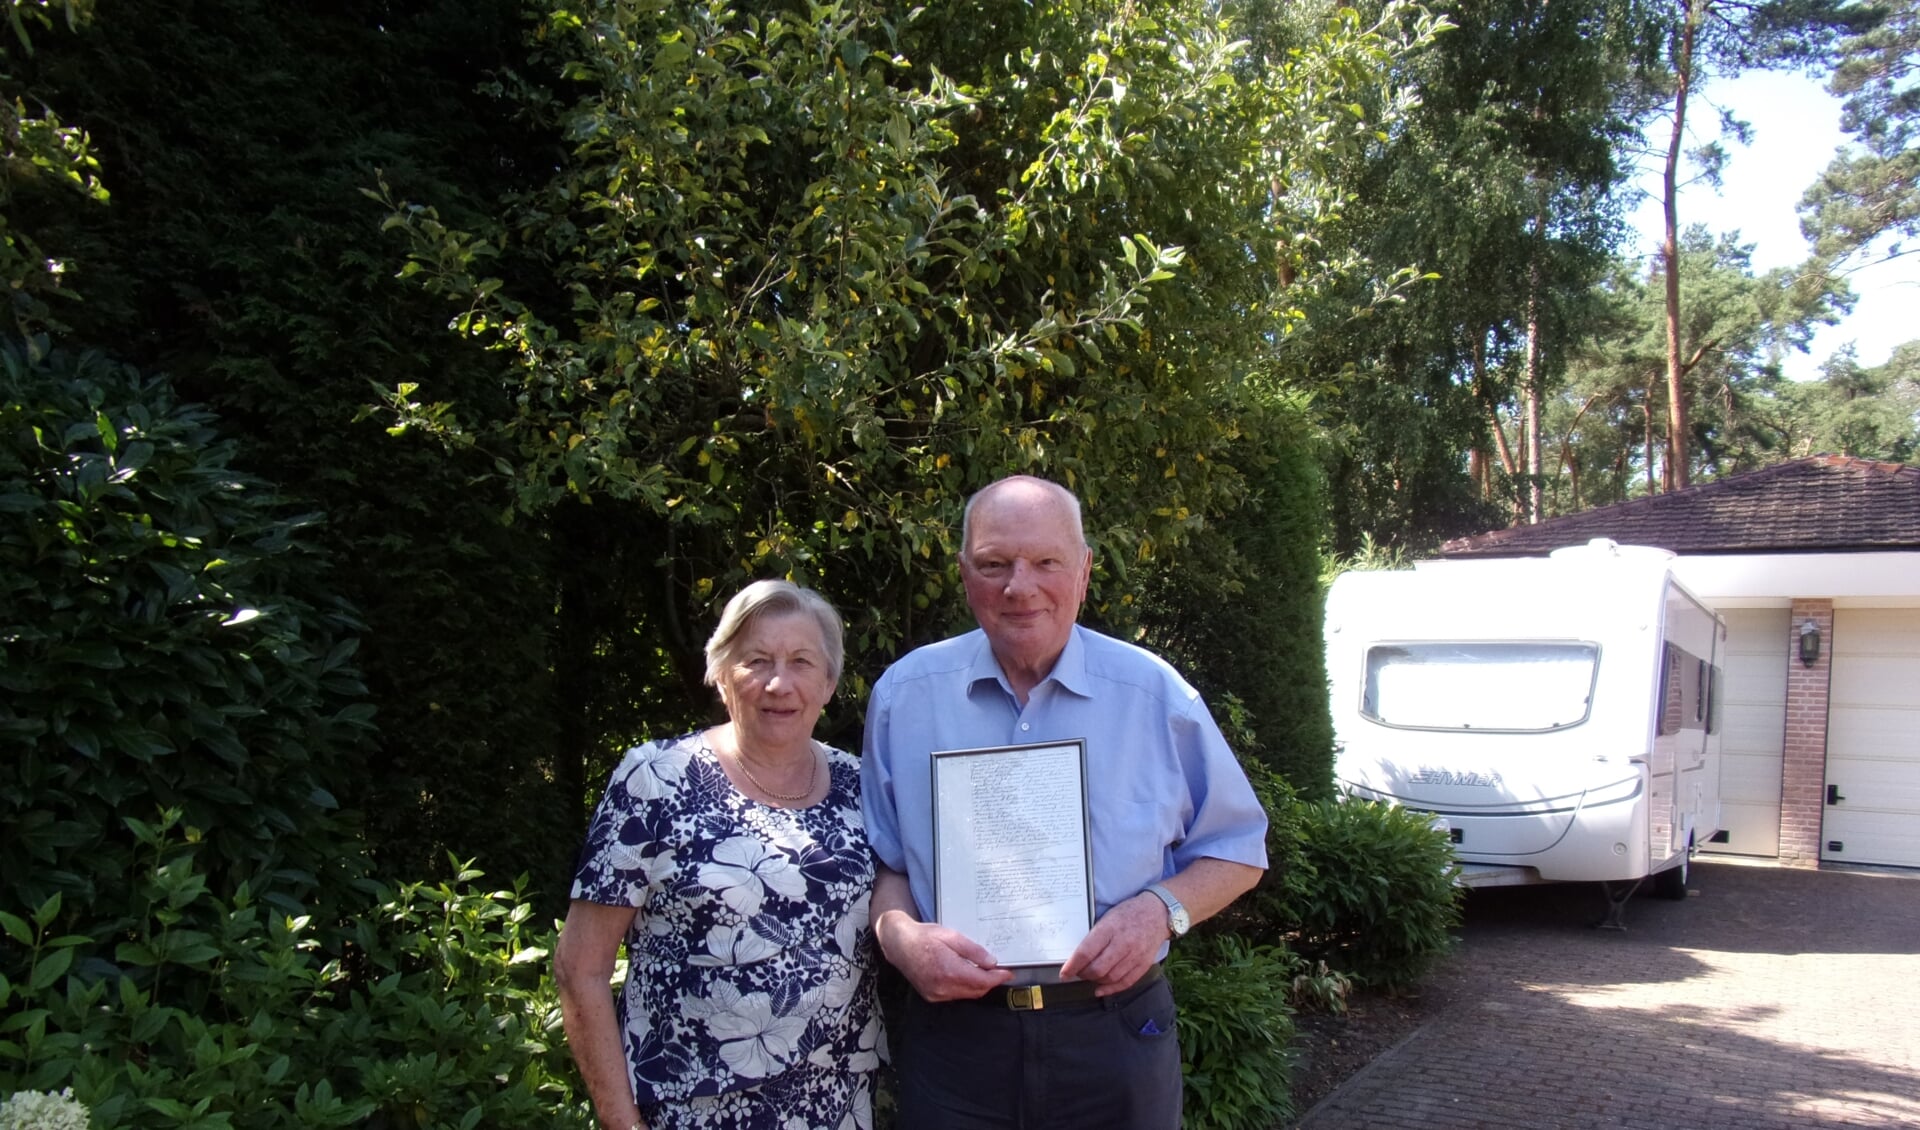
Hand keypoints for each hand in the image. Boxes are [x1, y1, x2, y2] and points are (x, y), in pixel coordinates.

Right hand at [874, 910, 1013, 1001]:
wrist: (899, 944)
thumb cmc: (924, 937)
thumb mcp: (952, 936)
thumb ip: (973, 951)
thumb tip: (992, 962)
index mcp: (949, 970)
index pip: (982, 981)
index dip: (997, 978)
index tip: (1008, 972)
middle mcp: (943, 987)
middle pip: (976, 991)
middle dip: (990, 982)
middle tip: (999, 971)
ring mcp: (936, 994)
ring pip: (966, 995)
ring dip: (978, 986)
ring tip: (984, 972)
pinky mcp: (931, 996)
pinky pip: (955, 995)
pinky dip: (964, 988)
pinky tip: (966, 976)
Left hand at [1059, 892, 1167, 995]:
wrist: (1158, 912)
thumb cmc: (1128, 913)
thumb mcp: (1107, 917)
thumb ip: (1094, 936)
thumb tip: (1077, 955)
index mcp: (1110, 928)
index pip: (1086, 952)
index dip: (1072, 966)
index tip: (1064, 973)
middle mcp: (1123, 943)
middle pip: (1097, 969)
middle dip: (1083, 974)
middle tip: (1077, 972)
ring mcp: (1135, 955)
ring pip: (1110, 977)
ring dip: (1096, 981)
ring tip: (1090, 976)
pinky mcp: (1144, 964)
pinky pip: (1125, 982)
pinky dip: (1111, 989)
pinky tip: (1101, 989)